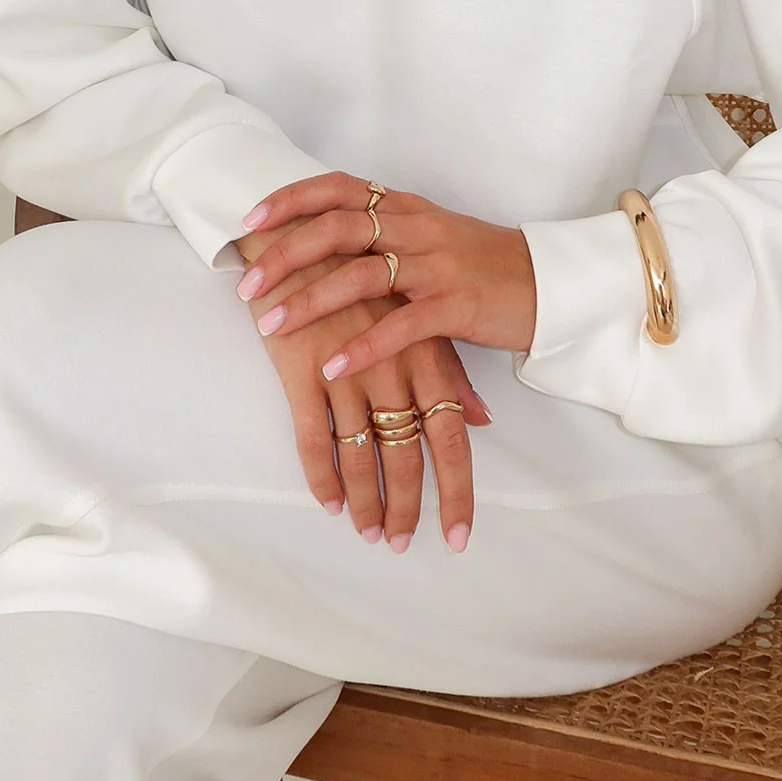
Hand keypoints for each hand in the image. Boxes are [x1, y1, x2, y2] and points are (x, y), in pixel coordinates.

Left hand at [236, 173, 537, 381]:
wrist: (545, 283)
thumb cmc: (480, 264)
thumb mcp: (427, 235)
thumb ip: (381, 234)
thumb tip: (319, 239)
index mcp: (405, 206)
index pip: (337, 189)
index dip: (290, 201)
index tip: (249, 221)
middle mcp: (416, 227)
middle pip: (337, 228)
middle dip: (285, 255)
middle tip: (246, 284)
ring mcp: (436, 264)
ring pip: (360, 275)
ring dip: (309, 301)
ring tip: (269, 326)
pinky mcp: (455, 304)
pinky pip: (400, 326)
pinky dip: (362, 346)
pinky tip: (332, 367)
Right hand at [237, 219, 489, 552]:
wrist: (298, 236)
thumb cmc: (361, 277)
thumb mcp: (413, 315)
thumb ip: (451, 369)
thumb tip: (483, 420)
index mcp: (424, 352)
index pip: (452, 434)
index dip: (457, 491)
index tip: (458, 536)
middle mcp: (392, 366)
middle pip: (408, 454)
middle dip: (407, 507)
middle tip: (400, 543)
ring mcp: (346, 371)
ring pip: (362, 455)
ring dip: (366, 501)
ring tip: (368, 533)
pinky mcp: (302, 370)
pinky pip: (313, 440)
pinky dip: (322, 478)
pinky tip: (329, 503)